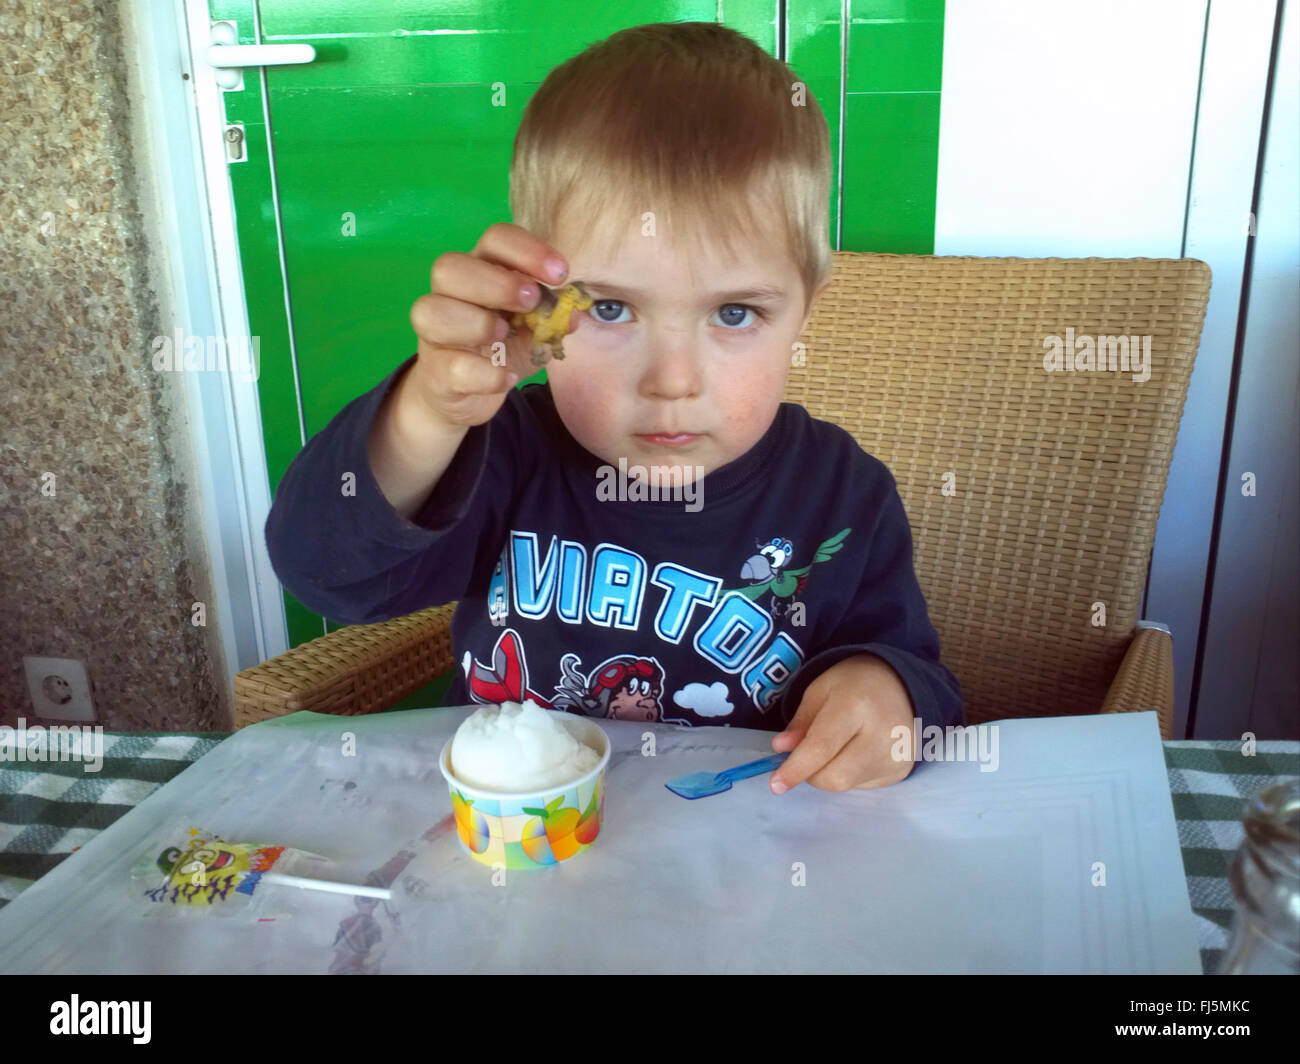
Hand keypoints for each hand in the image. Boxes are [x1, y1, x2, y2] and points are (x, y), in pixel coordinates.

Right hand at [407, 223, 570, 427]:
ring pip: (433, 312)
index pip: (494, 240)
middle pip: (449, 267)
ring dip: (478, 323)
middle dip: (496, 282)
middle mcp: (449, 294)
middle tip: (531, 300)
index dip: (526, 250)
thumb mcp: (534, 330)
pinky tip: (507, 377)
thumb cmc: (501, 348)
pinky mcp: (433, 371)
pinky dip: (484, 374)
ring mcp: (433, 332)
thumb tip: (574, 313)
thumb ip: (552, 318)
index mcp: (481, 271)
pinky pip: (449, 367)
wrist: (466, 392)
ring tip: (506, 335)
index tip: (560, 274)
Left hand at [769, 653, 916, 792]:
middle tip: (807, 755)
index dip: (796, 768)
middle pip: (835, 776)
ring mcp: (896, 756)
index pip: (822, 747)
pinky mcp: (901, 771)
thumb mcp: (820, 690)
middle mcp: (883, 734)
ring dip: (828, 773)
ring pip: (846, 785)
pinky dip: (847, 774)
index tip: (776, 784)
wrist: (903, 685)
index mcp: (857, 705)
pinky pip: (861, 786)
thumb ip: (800, 722)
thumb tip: (781, 749)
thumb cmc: (855, 685)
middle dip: (810, 773)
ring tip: (836, 747)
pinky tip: (855, 752)